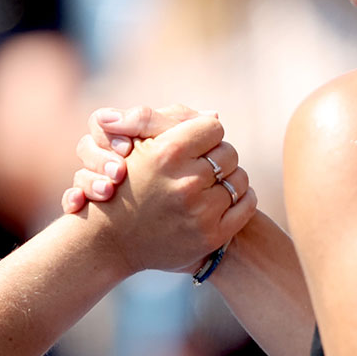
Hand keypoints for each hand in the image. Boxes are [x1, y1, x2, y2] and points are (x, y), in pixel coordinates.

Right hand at [67, 110, 254, 272]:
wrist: (110, 239)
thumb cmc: (125, 182)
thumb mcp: (138, 143)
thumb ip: (173, 119)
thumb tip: (216, 116)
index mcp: (167, 153)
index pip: (213, 128)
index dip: (204, 134)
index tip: (193, 145)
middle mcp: (185, 182)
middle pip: (229, 153)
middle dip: (216, 156)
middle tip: (200, 167)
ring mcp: (200, 212)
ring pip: (240, 178)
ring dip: (228, 178)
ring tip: (208, 185)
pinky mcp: (211, 236)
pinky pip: (246, 205)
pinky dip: (240, 199)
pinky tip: (222, 200)